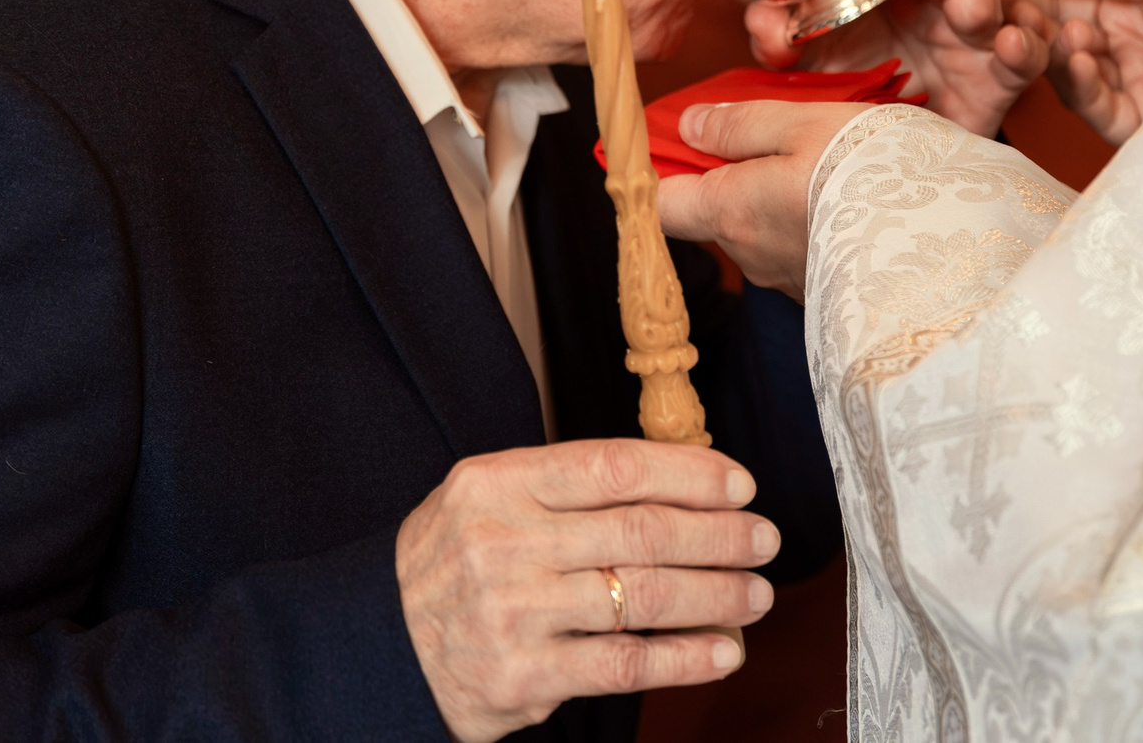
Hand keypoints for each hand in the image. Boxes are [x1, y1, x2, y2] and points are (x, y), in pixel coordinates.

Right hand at [396, 439, 777, 740]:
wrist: (380, 645)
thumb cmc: (454, 563)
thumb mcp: (488, 499)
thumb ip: (567, 488)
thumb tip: (680, 482)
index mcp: (499, 482)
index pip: (614, 466)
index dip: (689, 474)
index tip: (740, 484)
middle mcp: (505, 542)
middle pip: (640, 531)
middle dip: (718, 535)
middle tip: (763, 539)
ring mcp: (514, 612)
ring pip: (642, 596)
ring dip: (716, 595)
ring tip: (755, 594)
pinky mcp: (524, 677)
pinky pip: (626, 663)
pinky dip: (685, 657)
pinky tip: (722, 650)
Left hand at [657, 100, 873, 299]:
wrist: (953, 255)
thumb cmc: (875, 178)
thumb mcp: (805, 125)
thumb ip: (741, 125)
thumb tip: (688, 126)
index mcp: (731, 212)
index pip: (658, 205)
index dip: (658, 171)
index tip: (677, 140)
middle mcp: (751, 256)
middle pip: (713, 213)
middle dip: (732, 174)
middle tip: (776, 132)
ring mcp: (789, 280)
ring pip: (761, 230)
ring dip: (778, 196)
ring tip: (826, 161)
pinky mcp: (828, 292)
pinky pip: (802, 249)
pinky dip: (812, 221)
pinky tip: (849, 198)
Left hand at [744, 0, 1051, 137]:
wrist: (889, 154)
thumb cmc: (858, 91)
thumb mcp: (813, 64)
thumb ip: (782, 39)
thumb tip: (757, 17)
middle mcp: (940, 1)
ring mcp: (974, 38)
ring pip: (991, 0)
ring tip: (964, 5)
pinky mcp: (999, 79)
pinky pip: (1027, 55)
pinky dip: (1026, 44)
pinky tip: (1011, 43)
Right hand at [1015, 0, 1142, 145]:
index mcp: (1127, 3)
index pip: (1060, 2)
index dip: (1026, 1)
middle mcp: (1125, 45)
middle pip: (1056, 42)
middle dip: (1030, 32)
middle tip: (1009, 23)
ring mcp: (1133, 84)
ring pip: (1068, 77)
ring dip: (1055, 55)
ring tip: (1061, 37)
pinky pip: (1096, 109)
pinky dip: (1079, 85)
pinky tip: (1080, 59)